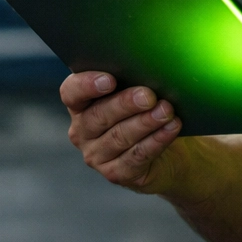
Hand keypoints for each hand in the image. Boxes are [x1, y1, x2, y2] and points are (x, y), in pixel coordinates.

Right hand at [61, 71, 184, 192]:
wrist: (168, 151)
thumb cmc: (147, 112)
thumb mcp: (136, 92)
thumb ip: (132, 80)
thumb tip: (147, 67)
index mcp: (80, 104)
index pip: (71, 92)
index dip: (87, 85)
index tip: (110, 80)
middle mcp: (82, 131)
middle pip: (98, 115)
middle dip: (125, 104)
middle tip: (149, 96)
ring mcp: (96, 155)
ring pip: (119, 137)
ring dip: (145, 122)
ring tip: (166, 111)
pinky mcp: (116, 174)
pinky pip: (136, 156)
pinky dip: (156, 140)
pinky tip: (170, 128)